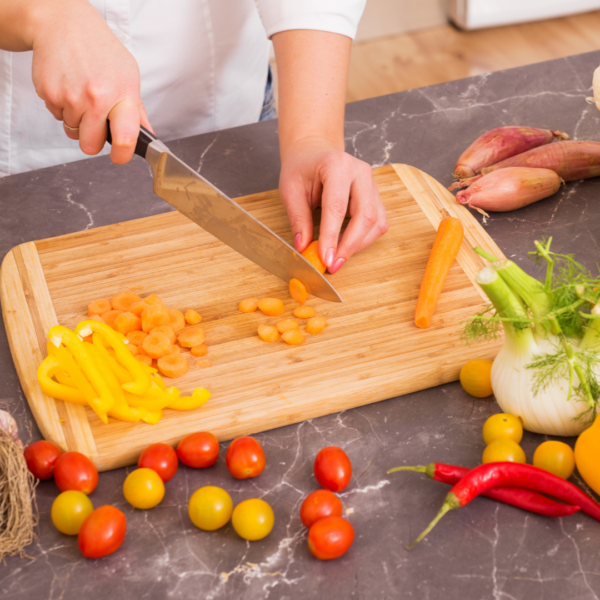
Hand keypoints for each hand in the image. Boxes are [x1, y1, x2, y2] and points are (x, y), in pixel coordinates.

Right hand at [30, 0, 151, 163]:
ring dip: (77, 120)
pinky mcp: (49, 94)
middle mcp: (97, 97)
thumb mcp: (129, 76)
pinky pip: (57, 117)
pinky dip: (62, 107)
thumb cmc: (101, 51)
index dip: (122, 155)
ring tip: (81, 94)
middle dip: (92, 141)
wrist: (64, 24)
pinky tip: (68, 86)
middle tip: (95, 123)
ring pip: (72, 132)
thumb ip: (137, 111)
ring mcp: (71, 97)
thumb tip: (148, 136)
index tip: (120, 156)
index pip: (125, 138)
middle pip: (90, 146)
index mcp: (123, 95)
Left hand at [279, 137, 387, 273]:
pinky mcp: (376, 196)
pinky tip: (347, 245)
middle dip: (350, 245)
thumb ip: (298, 219)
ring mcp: (372, 184)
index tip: (325, 259)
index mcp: (337, 165)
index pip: (337, 207)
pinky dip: (364, 239)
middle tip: (333, 264)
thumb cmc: (302, 168)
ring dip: (358, 245)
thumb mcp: (290, 190)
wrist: (314, 152)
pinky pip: (378, 223)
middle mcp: (361, 173)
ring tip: (337, 257)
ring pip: (376, 223)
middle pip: (365, 216)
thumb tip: (304, 247)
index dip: (332, 237)